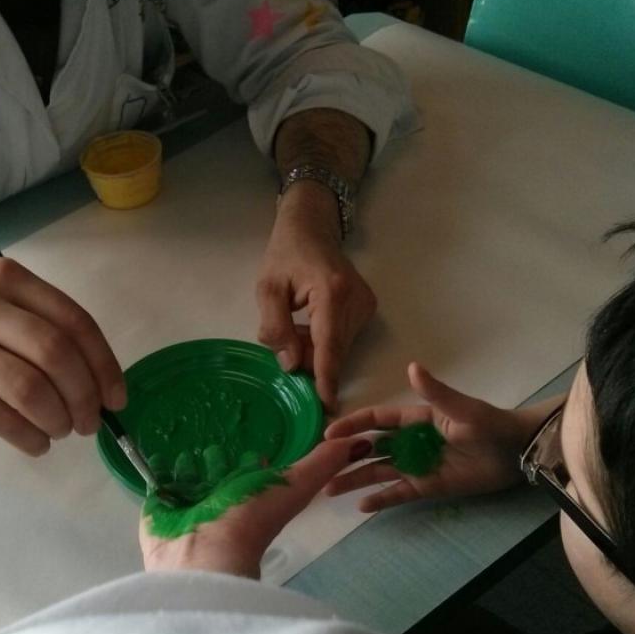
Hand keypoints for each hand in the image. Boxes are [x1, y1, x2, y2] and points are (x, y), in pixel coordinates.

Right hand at [0, 258, 126, 455]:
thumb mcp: (4, 317)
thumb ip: (50, 337)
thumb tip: (105, 392)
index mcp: (6, 279)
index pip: (73, 321)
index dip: (103, 365)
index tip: (116, 399)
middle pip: (55, 353)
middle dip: (83, 396)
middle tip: (89, 423)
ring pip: (31, 388)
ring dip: (58, 419)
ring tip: (59, 431)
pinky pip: (2, 419)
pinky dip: (30, 437)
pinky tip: (35, 442)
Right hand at [140, 437, 372, 577]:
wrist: (203, 554)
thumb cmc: (250, 519)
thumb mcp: (294, 486)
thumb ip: (323, 464)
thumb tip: (361, 441)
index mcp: (251, 493)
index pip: (251, 468)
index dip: (252, 455)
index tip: (249, 433)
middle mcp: (220, 500)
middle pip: (217, 471)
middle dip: (214, 453)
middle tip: (208, 431)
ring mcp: (187, 506)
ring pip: (187, 476)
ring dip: (185, 460)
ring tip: (180, 440)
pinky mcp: (158, 510)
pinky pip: (156, 483)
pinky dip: (155, 469)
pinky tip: (152, 452)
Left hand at [257, 182, 375, 411]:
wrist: (311, 227)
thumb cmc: (285, 254)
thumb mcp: (267, 288)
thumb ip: (276, 327)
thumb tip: (291, 364)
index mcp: (332, 291)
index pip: (330, 344)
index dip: (326, 377)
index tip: (326, 406)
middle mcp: (356, 300)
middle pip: (335, 350)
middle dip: (311, 362)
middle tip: (285, 351)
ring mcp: (365, 305)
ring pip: (339, 348)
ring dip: (315, 350)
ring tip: (295, 326)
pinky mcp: (367, 308)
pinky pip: (343, 339)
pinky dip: (324, 341)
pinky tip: (309, 325)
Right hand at [323, 363, 536, 512]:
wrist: (518, 454)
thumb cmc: (491, 425)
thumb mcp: (463, 408)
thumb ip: (435, 392)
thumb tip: (410, 367)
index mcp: (416, 419)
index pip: (377, 420)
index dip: (353, 424)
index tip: (329, 432)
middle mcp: (411, 442)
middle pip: (371, 448)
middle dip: (345, 455)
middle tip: (319, 464)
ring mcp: (418, 466)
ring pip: (379, 472)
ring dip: (355, 479)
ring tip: (329, 489)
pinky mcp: (428, 487)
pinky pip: (399, 493)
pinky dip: (381, 499)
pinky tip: (361, 506)